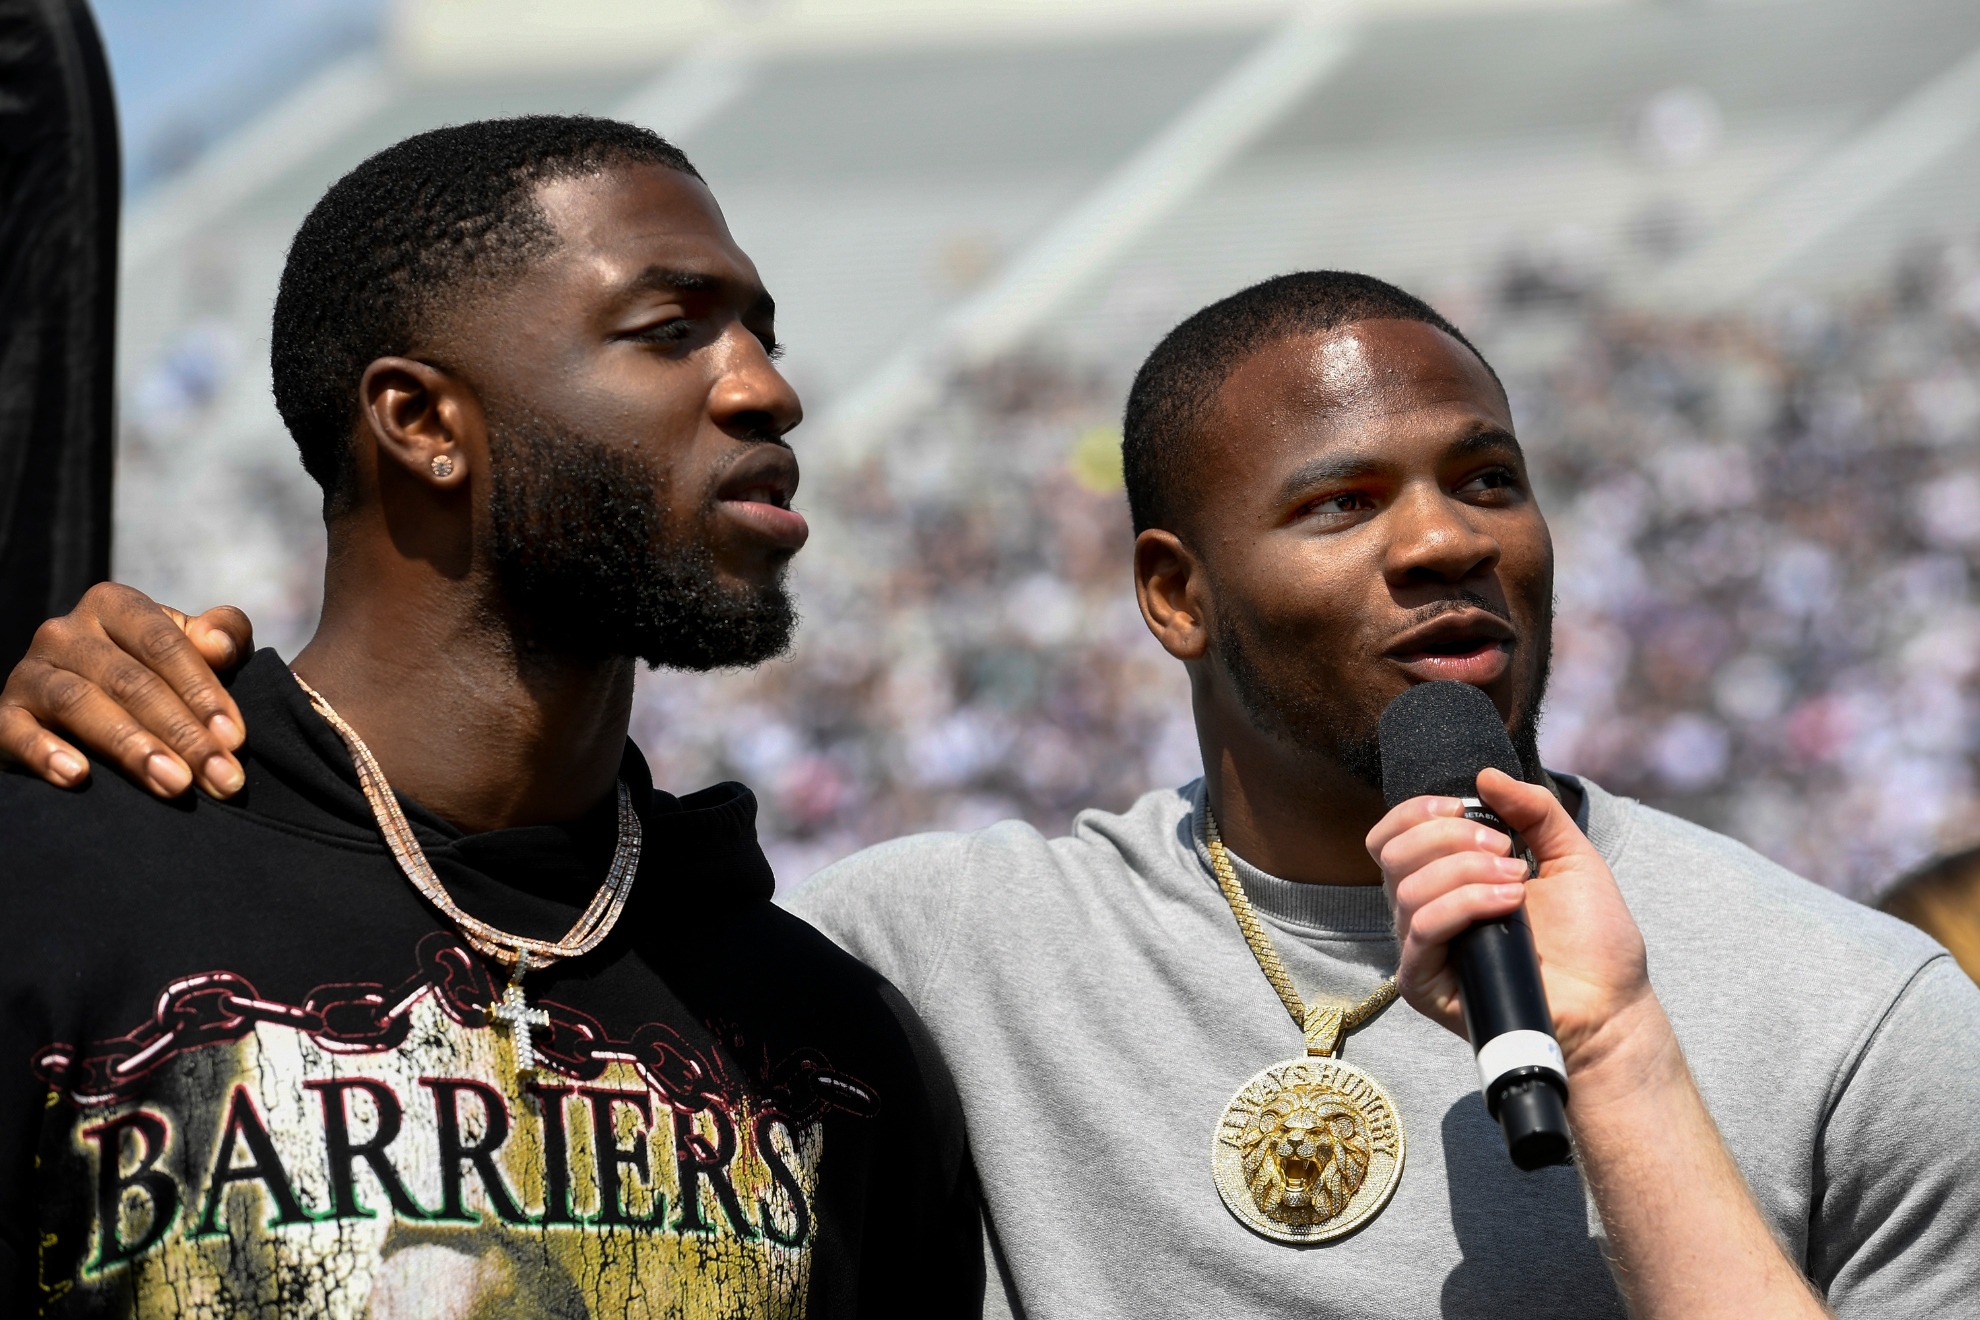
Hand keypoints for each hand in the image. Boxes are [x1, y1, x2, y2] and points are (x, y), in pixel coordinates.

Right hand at [0, 583, 255, 797]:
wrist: (80, 712)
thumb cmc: (156, 675)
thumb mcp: (192, 649)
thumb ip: (222, 636)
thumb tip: (222, 645)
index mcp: (114, 605)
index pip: (164, 645)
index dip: (204, 691)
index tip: (235, 739)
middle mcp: (65, 631)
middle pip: (131, 682)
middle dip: (183, 734)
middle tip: (220, 778)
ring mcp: (29, 671)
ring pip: (82, 704)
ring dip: (132, 748)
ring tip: (174, 785)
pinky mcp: (3, 713)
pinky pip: (17, 731)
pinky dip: (45, 752)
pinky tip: (76, 777)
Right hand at [1366, 767, 1653, 1077]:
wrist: (1610, 1005)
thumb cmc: (1591, 939)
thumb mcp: (1571, 855)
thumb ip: (1534, 810)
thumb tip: (1486, 775)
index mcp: (1443, 880)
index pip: (1392, 836)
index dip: (1416, 812)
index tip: (1463, 807)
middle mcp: (1423, 911)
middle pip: (1392, 854)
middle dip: (1449, 838)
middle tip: (1506, 851)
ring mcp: (1421, 949)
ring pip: (1407, 889)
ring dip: (1466, 872)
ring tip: (1518, 883)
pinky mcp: (1424, 984)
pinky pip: (1423, 929)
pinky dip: (1464, 905)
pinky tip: (1509, 905)